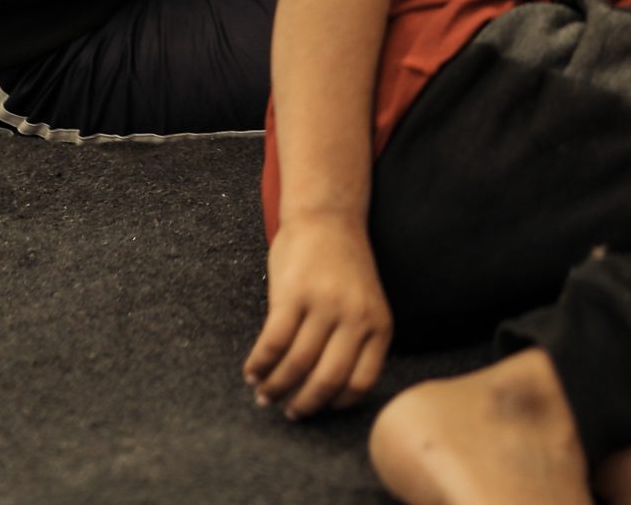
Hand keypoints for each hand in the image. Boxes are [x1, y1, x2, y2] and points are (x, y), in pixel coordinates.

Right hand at [244, 211, 393, 419]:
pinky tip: (251, 371)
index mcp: (379, 324)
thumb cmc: (343, 267)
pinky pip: (273, 343)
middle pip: (328, 380)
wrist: (328, 217)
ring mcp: (325, 305)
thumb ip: (354, 341)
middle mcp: (356, 317)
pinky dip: (259, 364)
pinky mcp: (293, 294)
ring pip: (297, 365)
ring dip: (275, 387)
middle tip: (287, 412)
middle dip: (304, 405)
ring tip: (264, 394)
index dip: (336, 404)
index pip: (361, 383)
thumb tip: (323, 390)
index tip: (318, 409)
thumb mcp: (365, 305)